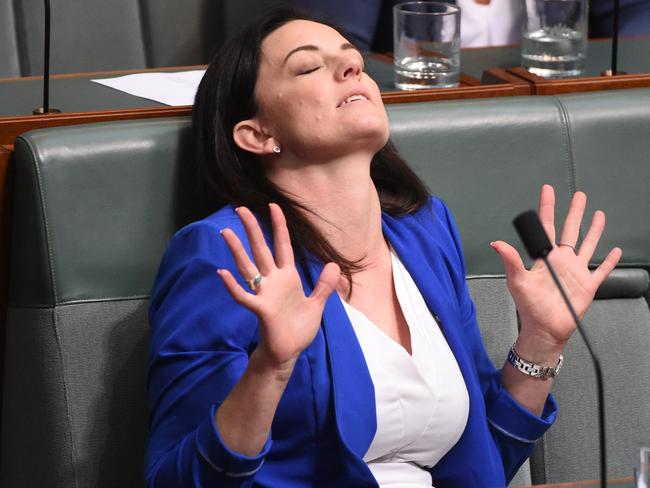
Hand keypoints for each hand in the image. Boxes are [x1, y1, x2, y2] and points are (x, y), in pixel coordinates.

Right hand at [217, 204, 339, 374]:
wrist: (289, 353)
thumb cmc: (298, 329)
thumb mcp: (317, 304)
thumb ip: (324, 285)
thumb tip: (333, 264)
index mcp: (288, 277)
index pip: (282, 245)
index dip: (279, 226)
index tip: (273, 206)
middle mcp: (273, 281)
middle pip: (261, 250)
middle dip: (252, 229)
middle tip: (240, 208)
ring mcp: (265, 294)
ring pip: (248, 267)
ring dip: (237, 250)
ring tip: (226, 232)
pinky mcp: (261, 310)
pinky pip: (244, 296)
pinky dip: (233, 286)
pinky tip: (222, 273)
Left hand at [491, 185, 621, 352]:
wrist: (545, 329)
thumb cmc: (529, 307)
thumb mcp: (517, 281)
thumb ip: (510, 260)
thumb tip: (496, 243)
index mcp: (545, 257)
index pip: (546, 226)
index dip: (547, 207)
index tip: (547, 191)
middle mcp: (561, 261)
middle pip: (570, 230)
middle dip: (574, 212)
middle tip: (579, 196)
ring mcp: (575, 271)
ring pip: (588, 244)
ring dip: (594, 229)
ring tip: (597, 214)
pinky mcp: (587, 285)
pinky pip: (601, 270)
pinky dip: (610, 261)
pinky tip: (616, 251)